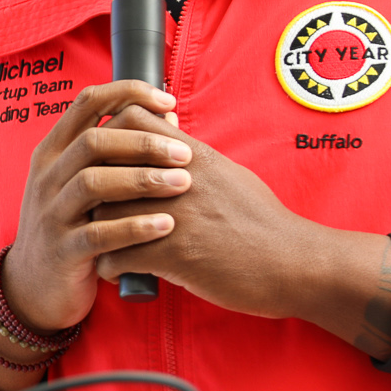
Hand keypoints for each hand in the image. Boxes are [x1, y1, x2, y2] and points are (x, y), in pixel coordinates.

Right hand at [0, 81, 190, 350]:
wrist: (32, 286)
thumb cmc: (72, 225)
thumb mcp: (80, 182)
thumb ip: (116, 150)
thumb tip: (169, 112)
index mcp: (53, 151)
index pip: (86, 102)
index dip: (128, 93)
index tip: (167, 100)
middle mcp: (47, 177)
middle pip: (93, 142)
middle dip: (144, 143)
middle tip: (184, 153)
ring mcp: (51, 214)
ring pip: (93, 183)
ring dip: (143, 180)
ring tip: (183, 184)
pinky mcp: (63, 251)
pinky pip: (100, 234)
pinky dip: (135, 227)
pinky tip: (166, 224)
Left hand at [90, 106, 390, 354]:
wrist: (295, 263)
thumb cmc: (266, 222)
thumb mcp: (230, 175)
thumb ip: (195, 158)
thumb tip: (173, 141)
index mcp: (191, 156)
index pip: (128, 120)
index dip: (111, 137)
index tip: (112, 161)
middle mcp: (175, 179)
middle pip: (105, 167)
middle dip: (95, 188)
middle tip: (97, 207)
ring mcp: (171, 217)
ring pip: (101, 213)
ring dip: (98, 230)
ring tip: (105, 242)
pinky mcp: (170, 256)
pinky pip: (114, 258)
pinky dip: (109, 267)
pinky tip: (118, 270)